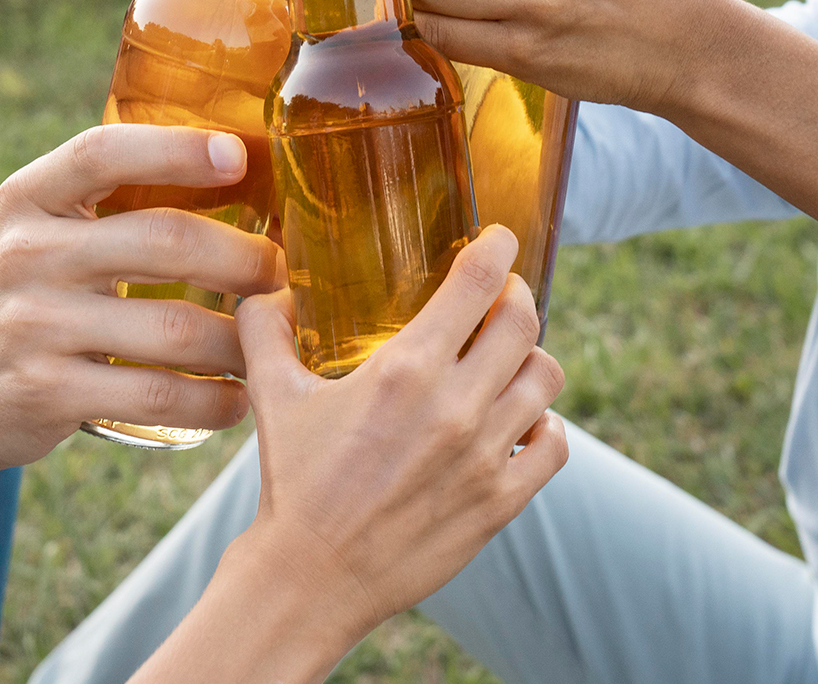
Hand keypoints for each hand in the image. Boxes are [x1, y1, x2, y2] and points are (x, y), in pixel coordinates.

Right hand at [0, 125, 285, 500]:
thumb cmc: (12, 295)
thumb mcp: (34, 229)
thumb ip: (106, 202)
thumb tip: (234, 171)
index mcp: (28, 199)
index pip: (103, 152)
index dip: (176, 149)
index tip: (238, 157)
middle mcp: (27, 254)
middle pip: (162, 241)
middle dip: (243, 259)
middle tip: (281, 274)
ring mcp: (34, 327)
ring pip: (174, 328)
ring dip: (242, 341)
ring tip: (273, 343)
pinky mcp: (46, 394)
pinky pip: (158, 396)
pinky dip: (214, 401)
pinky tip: (237, 399)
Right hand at [145, 226, 566, 679]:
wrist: (311, 577)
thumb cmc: (292, 482)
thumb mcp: (272, 395)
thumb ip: (266, 329)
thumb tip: (262, 287)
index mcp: (404, 370)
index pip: (477, 282)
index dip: (497, 249)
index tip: (499, 240)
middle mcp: (454, 406)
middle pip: (523, 321)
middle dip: (516, 297)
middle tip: (501, 297)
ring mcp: (484, 456)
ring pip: (545, 378)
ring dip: (530, 359)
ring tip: (506, 362)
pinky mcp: (501, 502)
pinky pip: (554, 445)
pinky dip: (544, 425)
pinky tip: (518, 423)